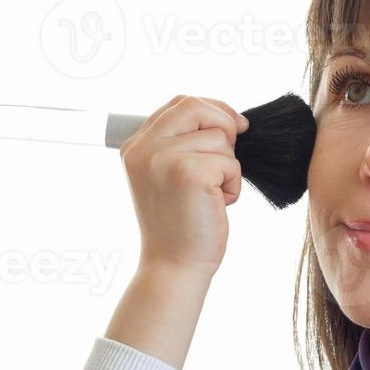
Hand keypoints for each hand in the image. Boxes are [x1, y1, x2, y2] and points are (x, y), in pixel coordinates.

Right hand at [119, 94, 247, 278]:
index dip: (212, 109)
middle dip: (224, 124)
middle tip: (228, 158)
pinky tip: (216, 205)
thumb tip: (227, 118)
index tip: (234, 127)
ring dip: (228, 167)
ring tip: (212, 195)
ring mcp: (162, 159)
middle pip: (195, 106)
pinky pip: (230, 163)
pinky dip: (233, 185)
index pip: (179, 103)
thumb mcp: (169, 175)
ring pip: (218, 138)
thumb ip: (182, 143)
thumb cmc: (179, 224)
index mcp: (135, 146)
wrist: (174, 266)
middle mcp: (142, 148)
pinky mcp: (188, 173)